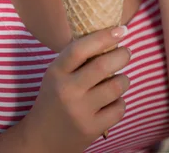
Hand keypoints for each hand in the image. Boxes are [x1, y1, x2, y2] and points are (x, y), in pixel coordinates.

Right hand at [23, 27, 130, 152]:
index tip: (121, 30)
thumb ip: (76, 58)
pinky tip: (114, 100)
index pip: (80, 49)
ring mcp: (81, 111)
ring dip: (124, 79)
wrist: (42, 137)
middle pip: (102, 66)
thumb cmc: (54, 98)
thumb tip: (107, 35)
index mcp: (57, 72)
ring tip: (121, 78)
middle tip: (126, 52)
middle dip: (122, 55)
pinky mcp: (92, 129)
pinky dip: (121, 101)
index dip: (103, 36)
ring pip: (116, 87)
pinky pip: (119, 109)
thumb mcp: (56, 74)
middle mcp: (68, 90)